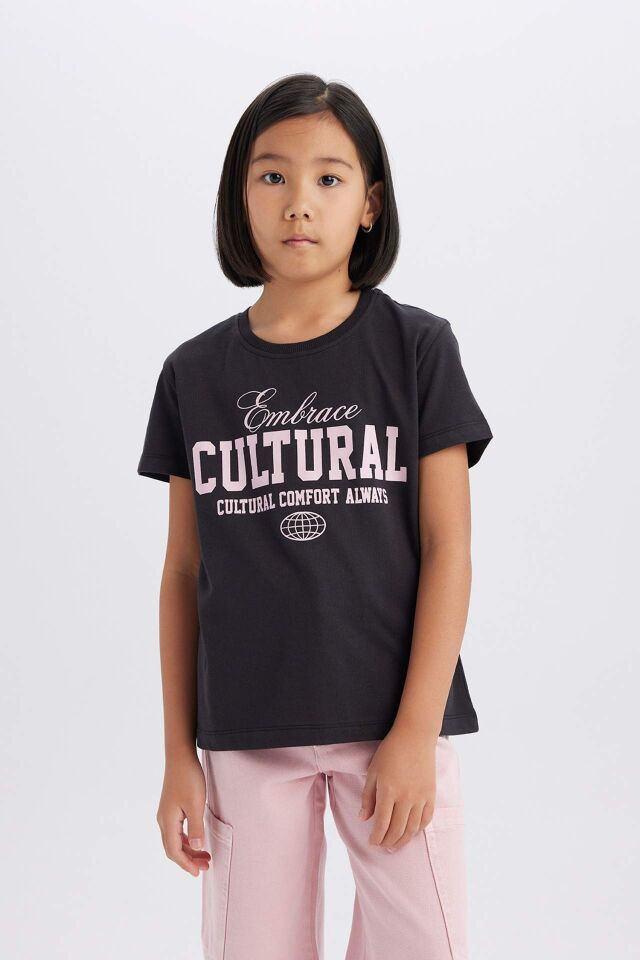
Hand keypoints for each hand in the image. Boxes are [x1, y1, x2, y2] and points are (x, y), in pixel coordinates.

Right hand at [156, 750, 211, 875]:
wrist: (180, 756)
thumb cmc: (189, 778)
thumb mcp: (196, 804)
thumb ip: (196, 828)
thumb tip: (196, 848)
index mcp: (167, 821)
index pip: (174, 851)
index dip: (186, 864)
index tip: (198, 872)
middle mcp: (163, 820)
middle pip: (173, 848)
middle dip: (188, 860)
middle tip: (206, 866)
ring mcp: (166, 814)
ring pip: (175, 840)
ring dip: (189, 850)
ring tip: (205, 856)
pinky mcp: (171, 808)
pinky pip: (177, 831)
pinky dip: (187, 839)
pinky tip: (198, 840)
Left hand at [359, 724, 437, 851]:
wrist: (415, 736)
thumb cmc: (390, 752)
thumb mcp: (373, 771)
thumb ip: (367, 797)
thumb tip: (363, 819)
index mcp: (388, 791)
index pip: (381, 824)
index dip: (376, 837)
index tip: (371, 842)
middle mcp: (405, 797)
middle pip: (396, 830)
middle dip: (387, 842)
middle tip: (382, 846)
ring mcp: (420, 797)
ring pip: (412, 828)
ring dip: (402, 840)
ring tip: (394, 845)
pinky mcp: (431, 794)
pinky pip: (426, 819)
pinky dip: (418, 829)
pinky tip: (411, 832)